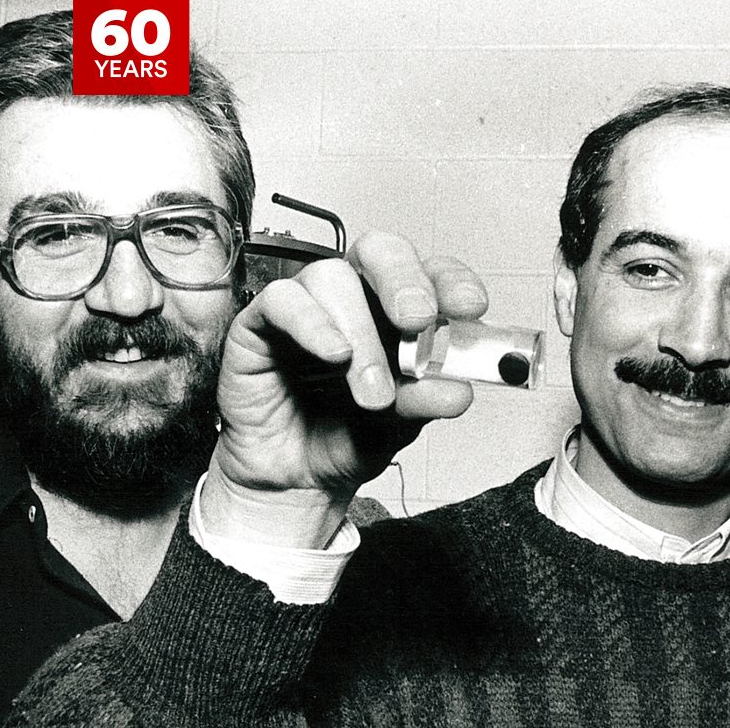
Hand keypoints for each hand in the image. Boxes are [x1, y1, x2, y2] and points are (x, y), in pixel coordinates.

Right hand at [204, 231, 486, 545]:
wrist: (295, 480)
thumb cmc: (347, 437)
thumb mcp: (400, 425)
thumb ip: (426, 401)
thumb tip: (459, 390)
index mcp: (398, 312)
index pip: (430, 273)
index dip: (452, 281)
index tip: (470, 308)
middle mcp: (355, 298)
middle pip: (381, 250)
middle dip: (405, 280)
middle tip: (418, 321)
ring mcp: (307, 306)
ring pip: (332, 277)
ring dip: (360, 332)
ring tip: (373, 393)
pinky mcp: (259, 323)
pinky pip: (282, 300)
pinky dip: (312, 323)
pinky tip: (334, 355)